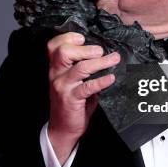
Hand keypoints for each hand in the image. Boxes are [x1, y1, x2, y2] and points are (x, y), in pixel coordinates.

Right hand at [47, 32, 119, 163]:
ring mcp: (62, 86)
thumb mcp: (72, 82)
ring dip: (100, 62)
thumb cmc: (71, 103)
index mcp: (55, 68)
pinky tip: (111, 79)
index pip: (54, 45)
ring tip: (113, 59)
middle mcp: (56, 75)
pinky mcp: (71, 99)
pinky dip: (101, 81)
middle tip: (100, 51)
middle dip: (85, 49)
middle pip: (63, 52)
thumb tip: (104, 54)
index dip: (68, 38)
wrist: (63, 128)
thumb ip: (82, 68)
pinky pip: (88, 87)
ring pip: (80, 68)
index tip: (83, 38)